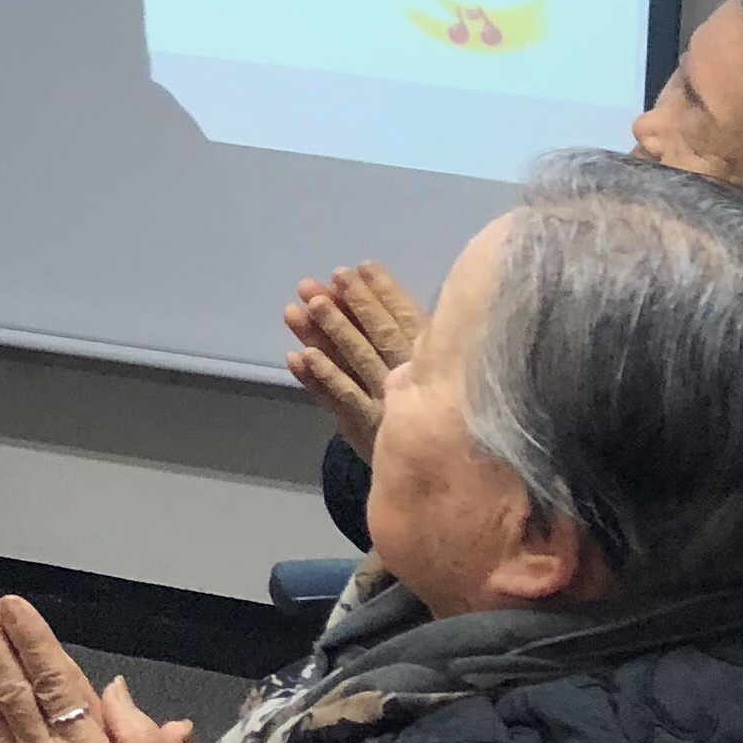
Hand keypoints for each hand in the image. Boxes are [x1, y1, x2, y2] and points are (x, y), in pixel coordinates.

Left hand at [283, 261, 425, 452]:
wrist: (445, 475)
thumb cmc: (438, 411)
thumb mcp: (439, 373)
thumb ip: (415, 339)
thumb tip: (383, 296)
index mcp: (433, 363)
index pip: (407, 321)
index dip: (383, 293)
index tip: (361, 266)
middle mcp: (411, 381)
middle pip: (376, 337)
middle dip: (349, 306)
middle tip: (322, 281)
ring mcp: (385, 406)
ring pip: (352, 363)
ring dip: (325, 335)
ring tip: (299, 308)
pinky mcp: (363, 427)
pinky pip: (338, 399)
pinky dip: (317, 379)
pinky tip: (297, 356)